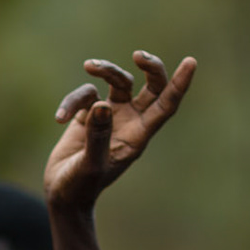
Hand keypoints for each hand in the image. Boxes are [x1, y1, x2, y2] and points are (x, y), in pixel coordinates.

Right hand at [44, 50, 195, 211]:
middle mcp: (130, 121)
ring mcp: (110, 115)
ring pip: (118, 81)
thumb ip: (97, 135)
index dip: (179, 84)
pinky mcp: (89, 113)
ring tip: (89, 66)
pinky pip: (85, 94)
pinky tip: (60, 119)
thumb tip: (101, 104)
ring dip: (105, 70)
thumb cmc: (81, 186)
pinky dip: (72, 101)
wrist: (62, 193)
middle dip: (150, 67)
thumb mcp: (90, 165)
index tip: (190, 62)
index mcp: (139, 135)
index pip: (166, 105)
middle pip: (151, 86)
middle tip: (138, 56)